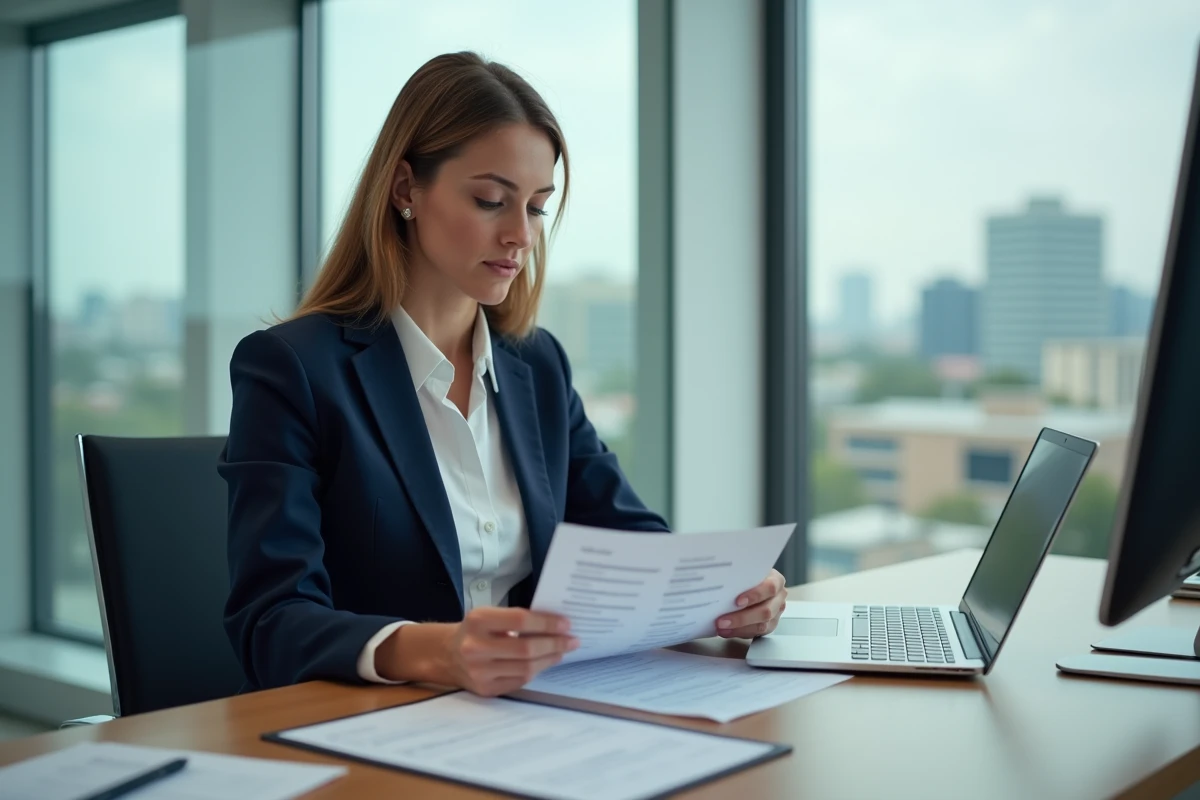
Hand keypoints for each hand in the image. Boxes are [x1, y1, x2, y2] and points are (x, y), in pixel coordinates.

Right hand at [443, 607, 578, 696]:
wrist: (446, 655)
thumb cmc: (475, 631)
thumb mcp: (489, 615)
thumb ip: (516, 618)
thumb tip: (556, 626)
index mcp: (478, 621)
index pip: (521, 620)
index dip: (547, 623)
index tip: (566, 624)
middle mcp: (476, 647)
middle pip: (526, 648)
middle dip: (555, 644)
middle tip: (572, 640)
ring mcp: (479, 672)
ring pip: (526, 668)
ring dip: (549, 659)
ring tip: (562, 651)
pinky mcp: (485, 689)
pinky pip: (520, 681)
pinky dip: (536, 671)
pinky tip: (545, 662)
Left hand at [715, 569, 786, 638]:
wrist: (752, 583)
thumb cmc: (748, 575)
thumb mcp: (746, 570)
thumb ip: (739, 574)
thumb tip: (721, 579)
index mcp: (776, 580)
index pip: (770, 588)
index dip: (755, 595)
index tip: (737, 601)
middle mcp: (779, 597)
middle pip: (765, 611)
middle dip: (742, 617)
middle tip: (722, 620)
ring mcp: (776, 613)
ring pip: (761, 625)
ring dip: (739, 628)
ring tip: (721, 627)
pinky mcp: (770, 625)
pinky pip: (756, 633)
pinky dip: (739, 632)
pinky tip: (726, 631)